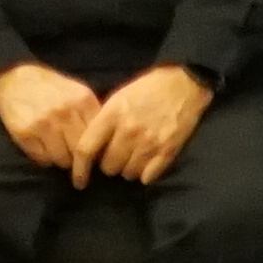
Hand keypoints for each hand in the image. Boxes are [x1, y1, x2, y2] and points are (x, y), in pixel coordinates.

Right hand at [0, 62, 101, 181]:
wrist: (14, 79)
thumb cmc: (51, 89)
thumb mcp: (77, 93)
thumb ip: (92, 115)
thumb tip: (106, 145)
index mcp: (83, 100)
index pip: (99, 138)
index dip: (97, 151)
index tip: (93, 156)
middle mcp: (65, 112)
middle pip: (81, 152)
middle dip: (79, 159)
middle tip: (74, 157)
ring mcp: (44, 123)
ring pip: (62, 160)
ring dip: (61, 159)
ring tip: (57, 148)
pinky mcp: (25, 133)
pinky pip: (43, 160)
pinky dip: (45, 158)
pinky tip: (43, 146)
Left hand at [89, 67, 212, 186]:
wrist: (184, 83)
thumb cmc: (147, 88)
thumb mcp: (119, 97)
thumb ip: (104, 121)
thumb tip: (91, 147)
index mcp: (112, 114)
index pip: (86, 149)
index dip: (79, 169)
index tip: (78, 180)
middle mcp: (129, 131)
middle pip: (108, 167)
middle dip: (109, 164)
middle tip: (116, 155)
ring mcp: (149, 143)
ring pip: (128, 174)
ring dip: (128, 169)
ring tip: (133, 156)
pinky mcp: (168, 151)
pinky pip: (147, 177)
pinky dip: (145, 173)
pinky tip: (146, 162)